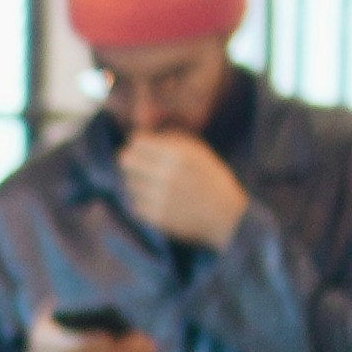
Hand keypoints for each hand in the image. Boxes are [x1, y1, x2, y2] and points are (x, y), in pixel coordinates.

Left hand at [115, 130, 248, 249]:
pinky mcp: (157, 217)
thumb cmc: (210, 177)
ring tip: (150, 182)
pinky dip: (141, 199)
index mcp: (178, 155)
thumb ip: (169, 137)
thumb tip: (140, 134)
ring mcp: (160, 198)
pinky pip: (134, 203)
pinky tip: (153, 198)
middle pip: (126, 160)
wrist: (226, 215)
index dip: (138, 143)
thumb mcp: (196, 150)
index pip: (137, 142)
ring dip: (135, 180)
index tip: (141, 147)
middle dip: (130, 159)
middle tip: (136, 162)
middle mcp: (167, 175)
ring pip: (129, 182)